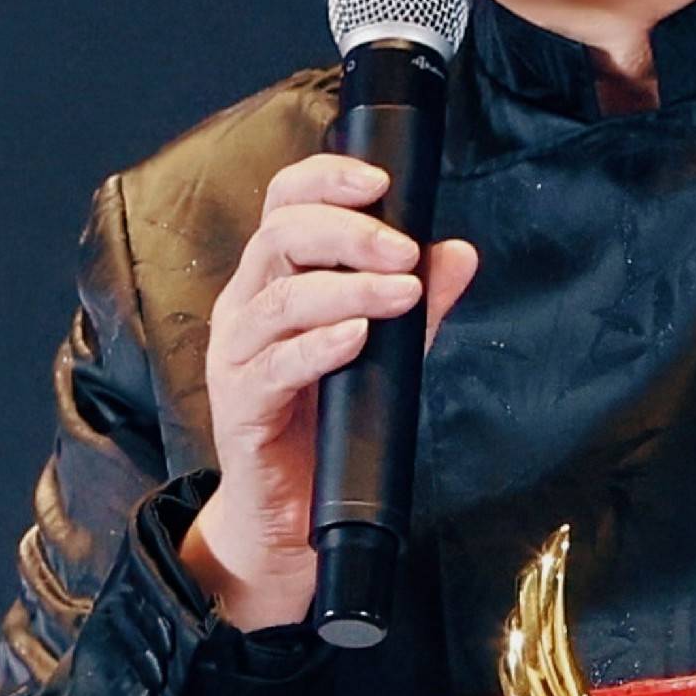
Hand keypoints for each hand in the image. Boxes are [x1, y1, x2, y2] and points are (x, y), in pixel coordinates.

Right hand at [179, 152, 478, 629]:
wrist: (288, 515)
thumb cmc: (326, 423)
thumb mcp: (382, 353)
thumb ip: (415, 303)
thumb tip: (458, 253)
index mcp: (273, 280)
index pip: (284, 204)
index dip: (325, 180)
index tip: (381, 180)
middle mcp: (246, 307)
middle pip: (279, 237)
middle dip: (347, 232)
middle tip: (404, 250)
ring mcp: (236, 356)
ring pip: (280, 299)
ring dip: (348, 289)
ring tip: (401, 295)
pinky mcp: (240, 405)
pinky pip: (275, 365)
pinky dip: (320, 346)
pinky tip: (358, 338)